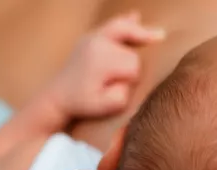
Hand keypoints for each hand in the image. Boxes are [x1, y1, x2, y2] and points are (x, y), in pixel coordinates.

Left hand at [47, 12, 163, 118]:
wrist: (57, 97)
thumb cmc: (82, 103)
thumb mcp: (105, 107)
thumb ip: (122, 94)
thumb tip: (129, 79)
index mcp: (102, 60)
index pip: (134, 66)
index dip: (131, 79)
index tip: (118, 88)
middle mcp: (98, 43)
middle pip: (131, 50)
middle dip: (133, 64)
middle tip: (122, 78)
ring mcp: (93, 37)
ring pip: (125, 30)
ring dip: (140, 34)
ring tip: (159, 35)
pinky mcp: (90, 37)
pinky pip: (112, 25)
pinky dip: (125, 22)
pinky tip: (136, 16)